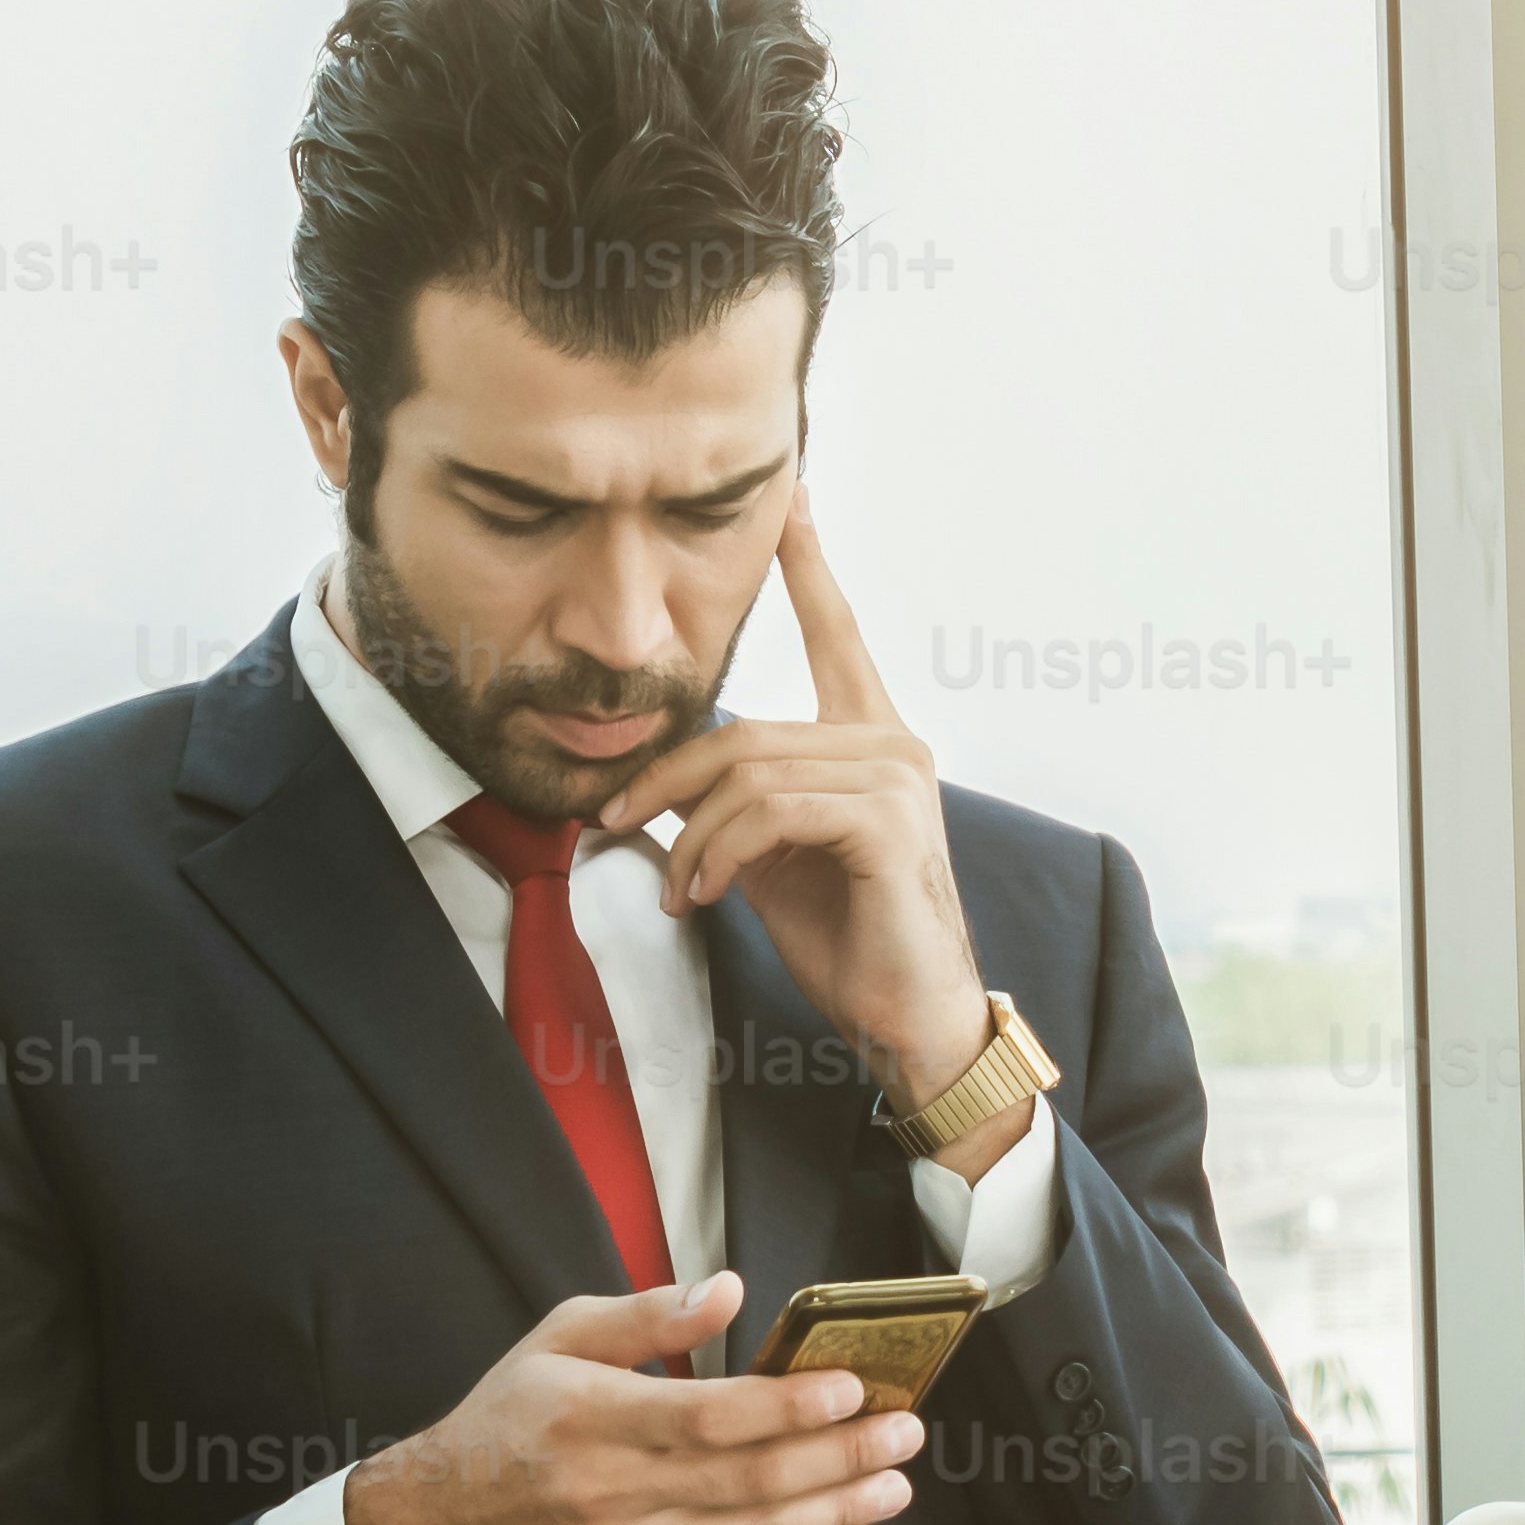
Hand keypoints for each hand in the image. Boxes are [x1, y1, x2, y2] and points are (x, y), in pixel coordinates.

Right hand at [338, 1270, 924, 1524]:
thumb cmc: (507, 1423)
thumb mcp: (558, 1341)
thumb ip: (647, 1319)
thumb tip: (729, 1291)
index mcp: (590, 1420)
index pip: (710, 1417)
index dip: (790, 1406)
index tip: (853, 1387)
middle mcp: (609, 1495)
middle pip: (750, 1480)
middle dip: (841, 1455)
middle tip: (905, 1431)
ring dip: (834, 1507)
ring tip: (892, 1482)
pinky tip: (823, 1508)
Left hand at [579, 492, 1031, 1174]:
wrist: (911, 1020)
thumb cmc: (850, 942)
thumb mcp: (768, 862)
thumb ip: (729, 809)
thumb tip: (651, 789)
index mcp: (870, 739)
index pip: (836, 636)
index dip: (809, 569)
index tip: (791, 505)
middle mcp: (892, 742)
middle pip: (742, 731)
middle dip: (663, 782)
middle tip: (612, 825)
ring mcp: (896, 777)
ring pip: (748, 771)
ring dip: (687, 836)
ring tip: (674, 888)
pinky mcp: (887, 821)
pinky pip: (770, 810)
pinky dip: (718, 852)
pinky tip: (704, 893)